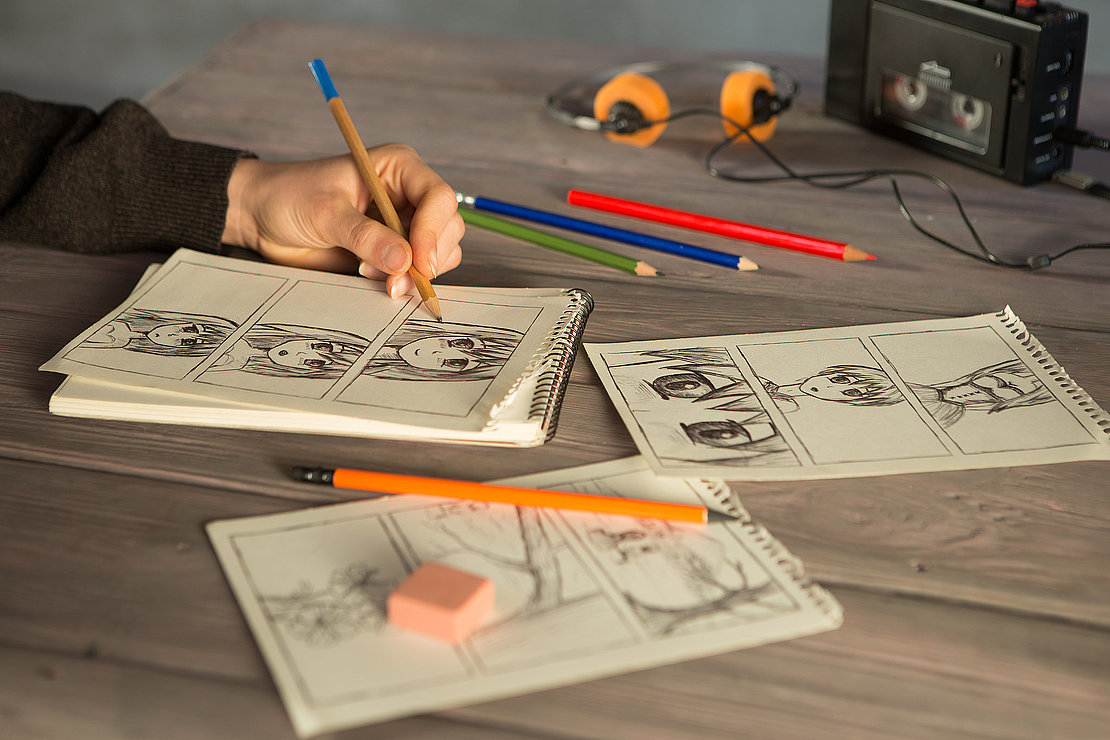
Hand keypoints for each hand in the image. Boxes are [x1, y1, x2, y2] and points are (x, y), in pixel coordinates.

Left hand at [222, 144, 463, 297]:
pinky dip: (408, 281)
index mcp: (397, 168)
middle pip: (448, 227)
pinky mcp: (394, 251)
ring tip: (375, 275)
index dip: (434, 230)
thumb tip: (404, 260)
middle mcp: (408, 194)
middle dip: (427, 257)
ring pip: (442, 252)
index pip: (438, 197)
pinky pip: (420, 270)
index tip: (418, 261)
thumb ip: (364, 236)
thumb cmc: (288, 197)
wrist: (261, 218)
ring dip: (417, 272)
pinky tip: (379, 280)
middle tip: (395, 279)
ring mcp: (403, 224)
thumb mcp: (325, 213)